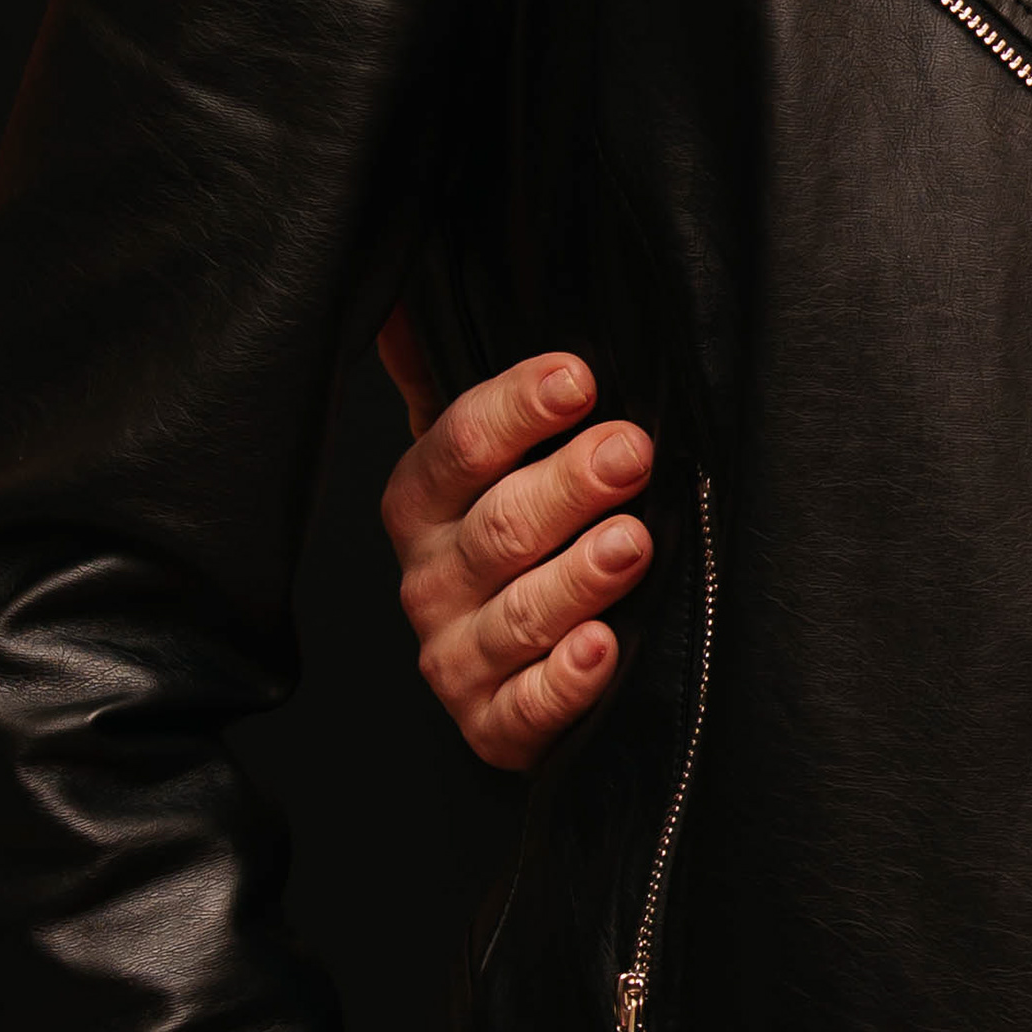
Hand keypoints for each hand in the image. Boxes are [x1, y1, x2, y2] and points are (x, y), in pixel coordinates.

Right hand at [377, 318, 656, 766]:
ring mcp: (457, 656)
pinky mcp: (494, 725)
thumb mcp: (474, 462)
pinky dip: (565, 680)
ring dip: (576, 578)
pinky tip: (603, 649)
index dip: (515, 411)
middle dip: (567, 486)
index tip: (579, 378)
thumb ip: (442, 383)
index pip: (456, 447)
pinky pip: (527, 707)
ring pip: (516, 615)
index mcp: (422, 504)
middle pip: (497, 527)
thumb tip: (399, 306)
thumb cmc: (505, 540)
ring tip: (631, 542)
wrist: (510, 675)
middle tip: (632, 452)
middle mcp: (429, 579)